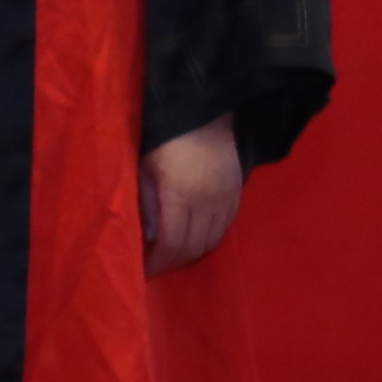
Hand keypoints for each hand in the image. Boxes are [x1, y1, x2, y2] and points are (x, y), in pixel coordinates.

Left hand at [141, 120, 244, 273]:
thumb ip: (146, 202)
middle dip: (175, 261)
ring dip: (193, 253)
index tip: (146, 271)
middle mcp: (208, 202)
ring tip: (175, 254)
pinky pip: (226, 227)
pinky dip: (211, 238)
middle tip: (159, 264)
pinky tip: (197, 238)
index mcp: (180, 196)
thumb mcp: (144, 167)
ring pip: (213, 240)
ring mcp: (226, 198)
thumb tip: (149, 235)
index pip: (173, 243)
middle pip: (195, 247)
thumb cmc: (163, 136)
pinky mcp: (237, 192)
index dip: (160, 261)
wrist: (202, 110)